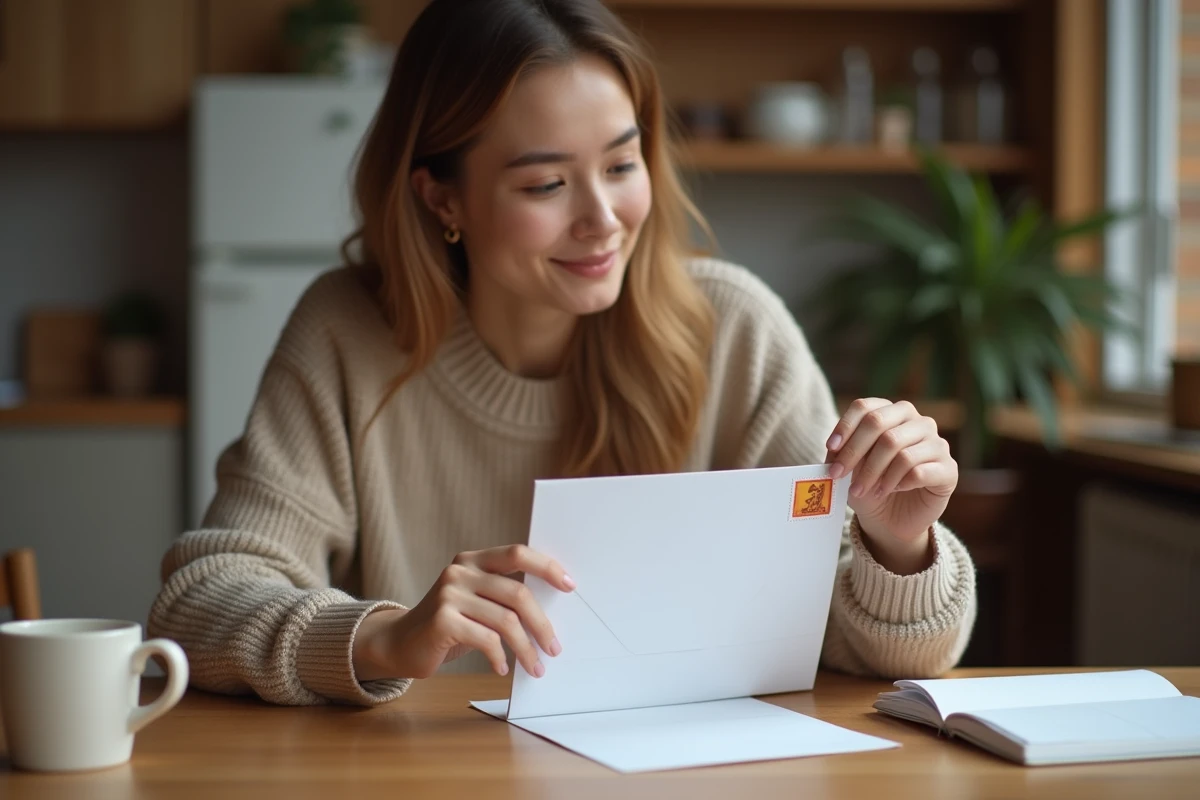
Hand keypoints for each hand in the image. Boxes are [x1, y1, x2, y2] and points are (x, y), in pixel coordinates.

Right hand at [352, 545, 575, 680]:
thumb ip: (503, 595)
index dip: (547, 567)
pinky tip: (502, 668)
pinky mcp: (443, 621)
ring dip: (526, 649)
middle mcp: (460, 571)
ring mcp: (449, 594)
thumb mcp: (475, 601)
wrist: (399, 643)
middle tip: (554, 648)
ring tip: (536, 667)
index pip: (517, 552)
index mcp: (473, 560)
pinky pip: (487, 640)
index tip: (570, 586)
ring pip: (506, 621)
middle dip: (542, 624)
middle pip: (517, 593)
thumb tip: (554, 606)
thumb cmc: (449, 625)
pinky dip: (500, 657)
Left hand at [825, 398, 957, 574]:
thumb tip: (834, 451)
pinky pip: (919, 471)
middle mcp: (917, 421)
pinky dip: (897, 483)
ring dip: (873, 473)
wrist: (893, 520)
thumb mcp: (850, 469)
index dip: (845, 426)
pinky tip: (890, 490)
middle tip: (838, 475)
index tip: (830, 448)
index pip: (865, 407)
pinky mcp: (949, 469)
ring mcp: (937, 443)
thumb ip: (842, 455)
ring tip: (863, 490)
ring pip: (897, 448)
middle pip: (879, 423)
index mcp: (892, 413)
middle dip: (854, 452)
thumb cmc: (869, 487)